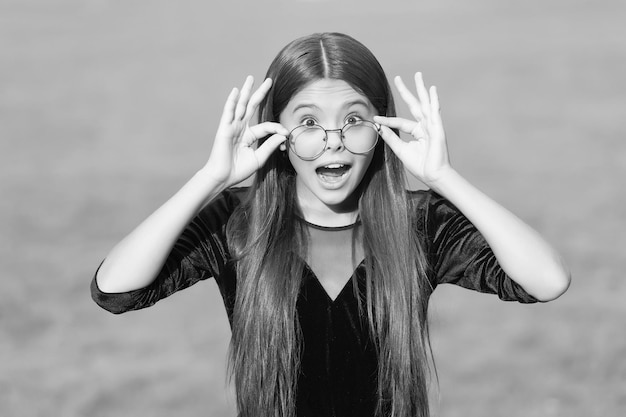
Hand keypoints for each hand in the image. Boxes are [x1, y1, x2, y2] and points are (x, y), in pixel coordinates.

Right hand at [204, 76, 288, 186]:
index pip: (267, 126)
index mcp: (250, 135)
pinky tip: (236, 91)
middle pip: (252, 107)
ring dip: (246, 91)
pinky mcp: (224, 129)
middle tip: (269, 81)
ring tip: (251, 78)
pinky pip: (228, 112)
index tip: (287, 134)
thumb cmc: (239, 170)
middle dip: (260, 93)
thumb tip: (283, 134)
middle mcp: (241, 128)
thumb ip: (270, 145)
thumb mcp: (259, 158)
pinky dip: (232, 101)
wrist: (223, 177)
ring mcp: (232, 127)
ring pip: (241, 105)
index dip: (277, 129)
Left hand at [374, 72, 451, 188]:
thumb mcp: (401, 150)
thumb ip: (391, 138)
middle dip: (406, 91)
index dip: (387, 121)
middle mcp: (424, 126)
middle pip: (414, 105)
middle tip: (397, 78)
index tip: (375, 118)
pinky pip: (434, 112)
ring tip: (418, 75)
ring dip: (421, 89)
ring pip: (425, 103)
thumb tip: (379, 127)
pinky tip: (432, 89)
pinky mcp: (437, 129)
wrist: (432, 175)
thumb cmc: (420, 165)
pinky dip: (434, 100)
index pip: (399, 122)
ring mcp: (432, 126)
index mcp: (417, 132)